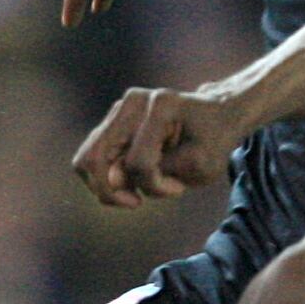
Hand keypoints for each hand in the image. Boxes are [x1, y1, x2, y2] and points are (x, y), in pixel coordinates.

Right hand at [72, 85, 243, 208]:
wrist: (217, 116)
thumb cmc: (214, 141)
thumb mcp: (200, 165)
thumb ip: (156, 172)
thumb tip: (112, 178)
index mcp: (161, 106)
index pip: (139, 163)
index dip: (156, 187)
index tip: (179, 188)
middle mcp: (134, 102)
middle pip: (94, 158)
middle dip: (112, 192)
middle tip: (136, 201)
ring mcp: (119, 109)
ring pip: (87, 159)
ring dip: (111, 185)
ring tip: (139, 190)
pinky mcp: (112, 121)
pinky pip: (93, 157)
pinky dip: (110, 177)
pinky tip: (135, 180)